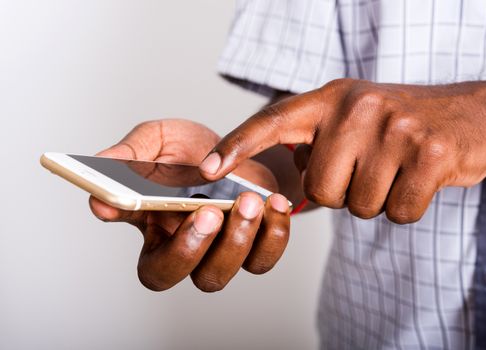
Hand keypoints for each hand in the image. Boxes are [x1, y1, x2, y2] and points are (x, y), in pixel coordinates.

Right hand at [90, 119, 290, 291]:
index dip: (129, 237)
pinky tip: (274, 203)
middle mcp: (182, 247)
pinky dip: (273, 235)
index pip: (134, 248)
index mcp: (151, 228)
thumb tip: (101, 164)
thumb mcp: (160, 139)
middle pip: (172, 275)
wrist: (240, 149)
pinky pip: (263, 259)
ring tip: (247, 199)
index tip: (121, 205)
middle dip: (187, 248)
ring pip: (216, 274)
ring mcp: (219, 250)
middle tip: (206, 211)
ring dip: (234, 240)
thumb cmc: (194, 150)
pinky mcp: (255, 245)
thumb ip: (132, 153)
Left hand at [199, 79, 485, 223]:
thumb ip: (314, 144)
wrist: (469, 116)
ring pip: (359, 205)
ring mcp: (396, 127)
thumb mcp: (352, 118)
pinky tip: (417, 180)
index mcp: (331, 98)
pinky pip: (397, 212)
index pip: (272, 121)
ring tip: (394, 170)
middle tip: (368, 170)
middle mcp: (358, 106)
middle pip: (320, 189)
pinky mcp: (430, 153)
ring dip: (375, 200)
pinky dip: (406, 207)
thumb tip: (284, 185)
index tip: (207, 170)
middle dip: (341, 193)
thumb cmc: (398, 125)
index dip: (237, 146)